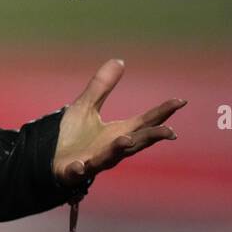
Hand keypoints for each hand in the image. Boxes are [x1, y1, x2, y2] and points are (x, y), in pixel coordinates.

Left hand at [52, 58, 185, 188]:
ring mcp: (93, 160)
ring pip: (110, 156)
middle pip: (136, 141)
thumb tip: (120, 60)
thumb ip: (102, 86)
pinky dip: (79, 169)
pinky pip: (77, 171)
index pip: (145, 121)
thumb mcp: (86, 106)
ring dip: (118, 149)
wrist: (49, 157)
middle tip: (170, 131)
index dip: (163, 112)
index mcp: (117, 133)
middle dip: (151, 137)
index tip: (181, 101)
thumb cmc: (73, 135)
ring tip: (126, 140)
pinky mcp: (73, 170)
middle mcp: (111, 148)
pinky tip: (80, 165)